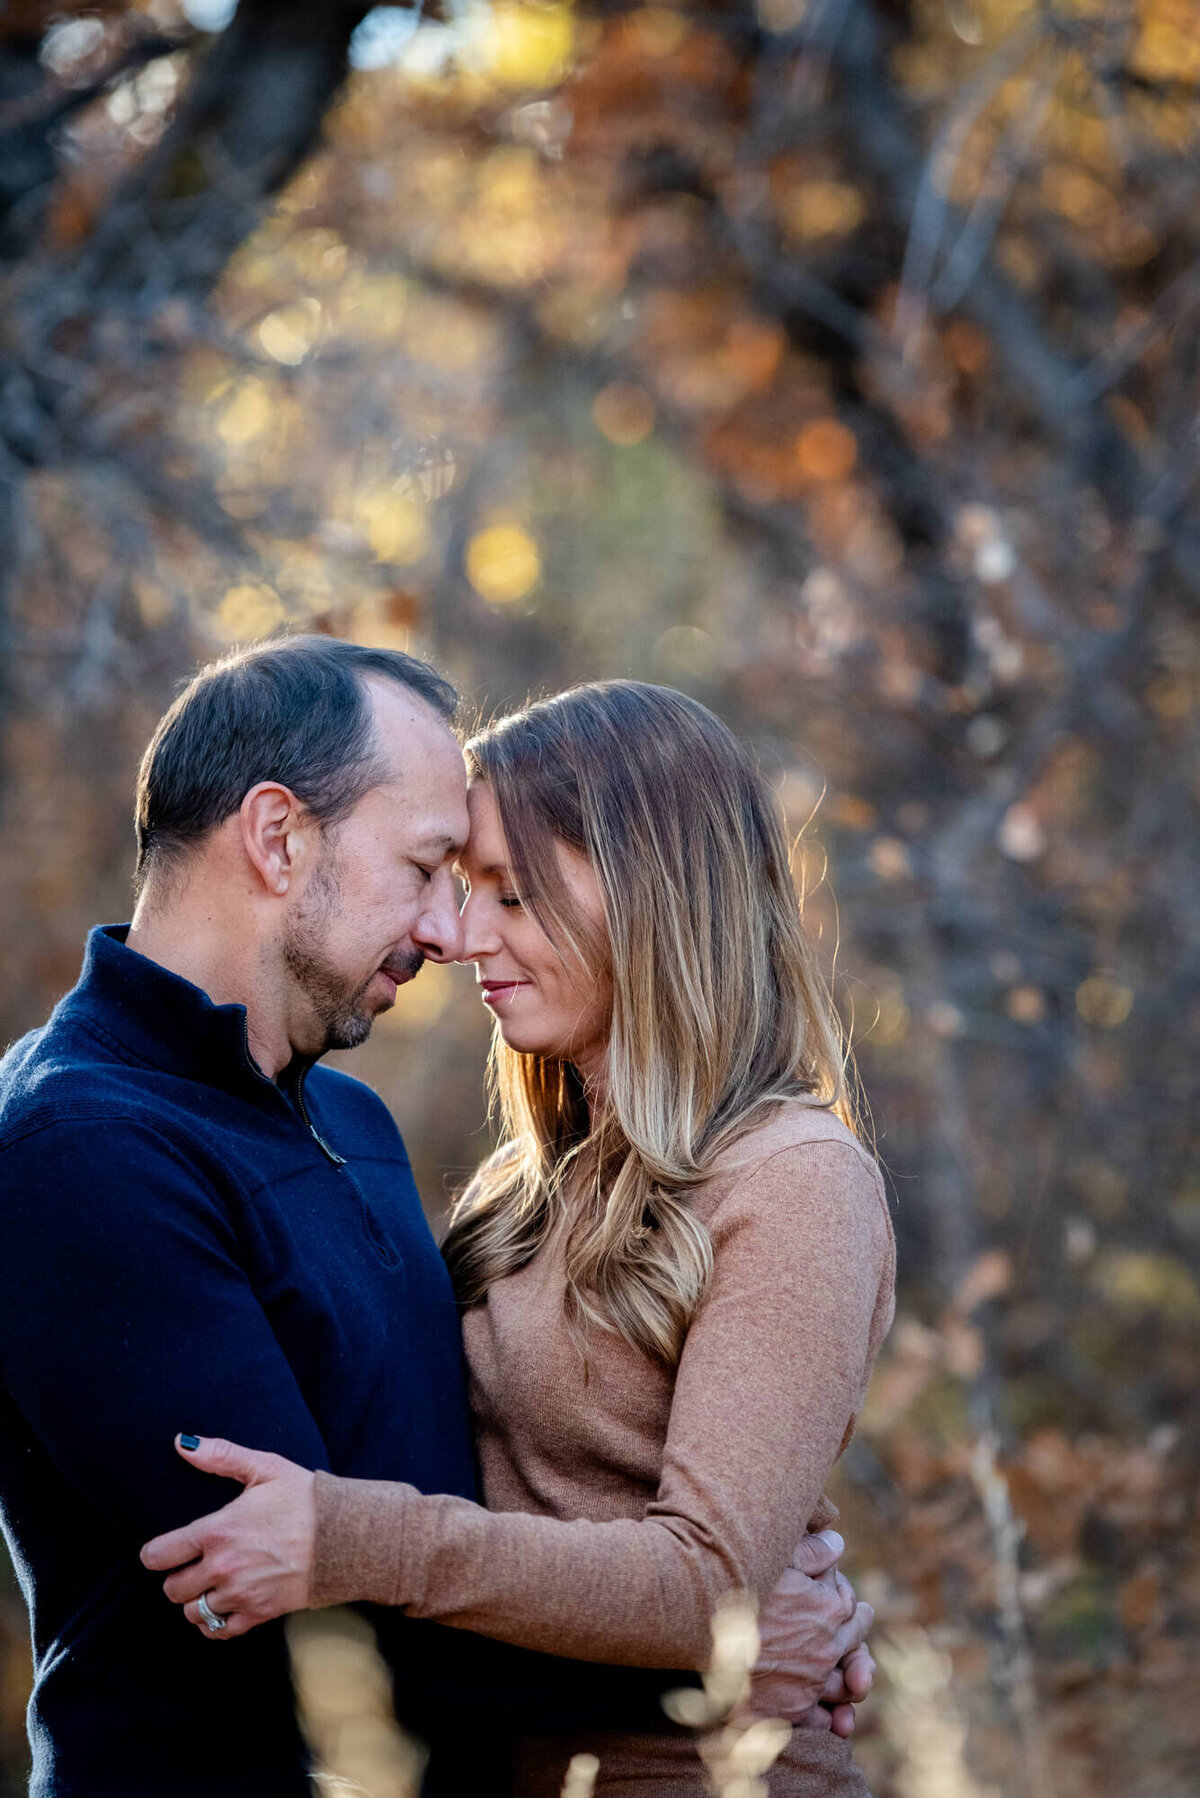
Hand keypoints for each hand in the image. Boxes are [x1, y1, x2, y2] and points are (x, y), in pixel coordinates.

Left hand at [140, 1434, 316, 1639]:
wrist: (346, 1536)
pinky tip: (223, 1606)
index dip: (154, 1554)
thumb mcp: (265, 1468)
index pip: (160, 1555)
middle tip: (192, 1566)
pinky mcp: (259, 1614)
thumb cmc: (305, 1498)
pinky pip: (218, 1631)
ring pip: (193, 1612)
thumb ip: (221, 1456)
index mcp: (218, 1530)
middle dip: (177, 1578)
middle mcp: (223, 1567)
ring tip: (210, 1584)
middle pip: (172, 1589)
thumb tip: (181, 1442)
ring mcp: (240, 1594)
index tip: (161, 1552)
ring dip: (196, 1600)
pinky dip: (214, 1623)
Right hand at [748, 1531, 874, 1735]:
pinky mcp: (792, 1711)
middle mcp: (826, 1647)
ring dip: (850, 1676)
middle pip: (853, 1640)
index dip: (844, 1594)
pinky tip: (828, 1712)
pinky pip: (824, 1718)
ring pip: (845, 1684)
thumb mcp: (772, 1559)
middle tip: (860, 1619)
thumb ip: (810, 1551)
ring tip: (852, 1672)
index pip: (848, 1601)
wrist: (695, 1640)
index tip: (840, 1593)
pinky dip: (828, 1716)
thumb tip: (837, 1542)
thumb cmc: (730, 1591)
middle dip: (856, 1627)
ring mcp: (811, 1682)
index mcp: (827, 1607)